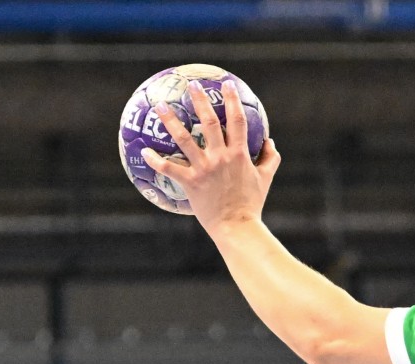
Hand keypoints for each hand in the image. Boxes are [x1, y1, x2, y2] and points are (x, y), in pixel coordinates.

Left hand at [142, 80, 279, 233]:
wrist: (237, 227)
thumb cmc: (251, 204)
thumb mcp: (265, 179)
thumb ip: (270, 159)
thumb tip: (271, 142)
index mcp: (240, 155)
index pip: (237, 121)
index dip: (232, 100)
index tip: (226, 85)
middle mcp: (221, 158)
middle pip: (209, 123)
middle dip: (200, 101)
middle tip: (191, 85)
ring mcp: (204, 169)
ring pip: (184, 140)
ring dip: (170, 121)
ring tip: (159, 106)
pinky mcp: (191, 183)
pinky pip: (169, 169)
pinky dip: (155, 160)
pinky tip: (143, 151)